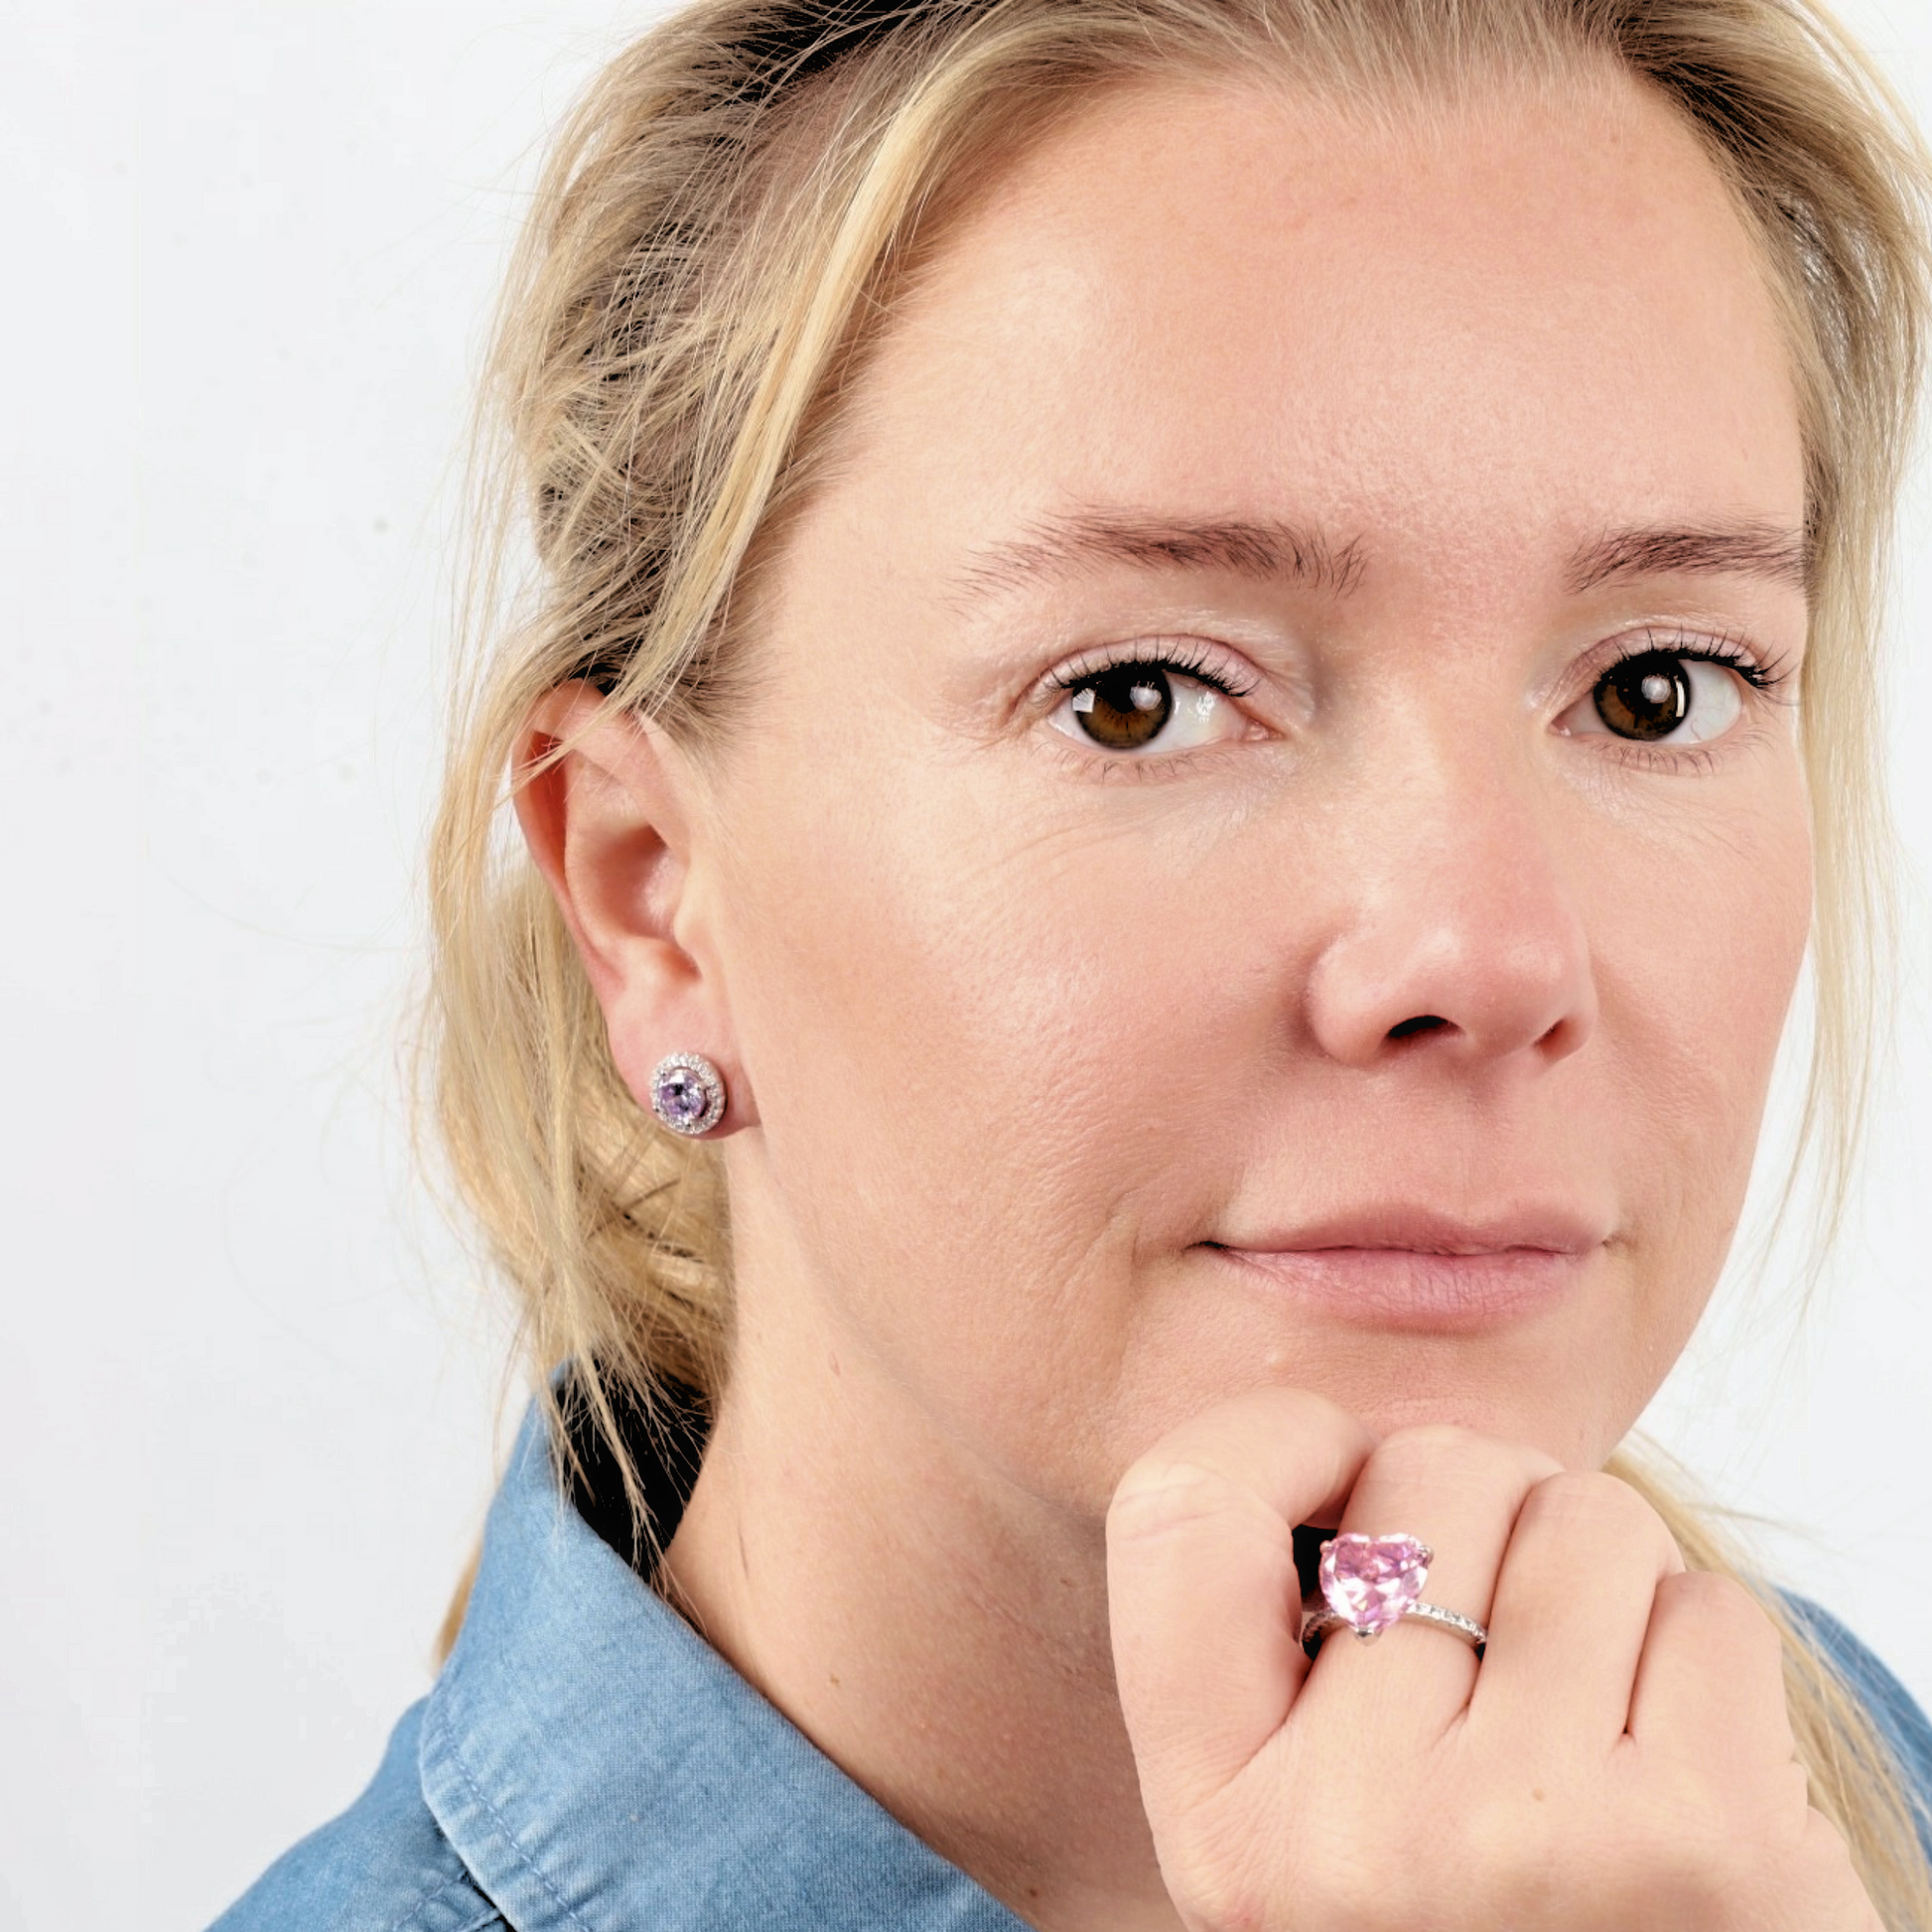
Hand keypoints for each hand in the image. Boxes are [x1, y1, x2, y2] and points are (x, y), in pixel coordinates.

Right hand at [1106, 1388, 1880, 1930]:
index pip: (1183, 1509)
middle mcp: (1353, 1838)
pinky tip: (1679, 1764)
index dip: (1276, 1438)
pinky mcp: (1709, 1847)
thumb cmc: (1464, 1915)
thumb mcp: (1299, 1824)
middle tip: (1499, 1628)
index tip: (1342, 1475)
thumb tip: (1356, 1438)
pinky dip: (1703, 1655)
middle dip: (1487, 1506)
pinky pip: (1709, 1608)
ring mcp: (1531, 1839)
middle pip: (1430, 1467)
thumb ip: (1277, 1649)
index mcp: (1222, 1826)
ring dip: (1605, 1576)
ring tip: (1592, 1704)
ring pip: (1585, 1514)